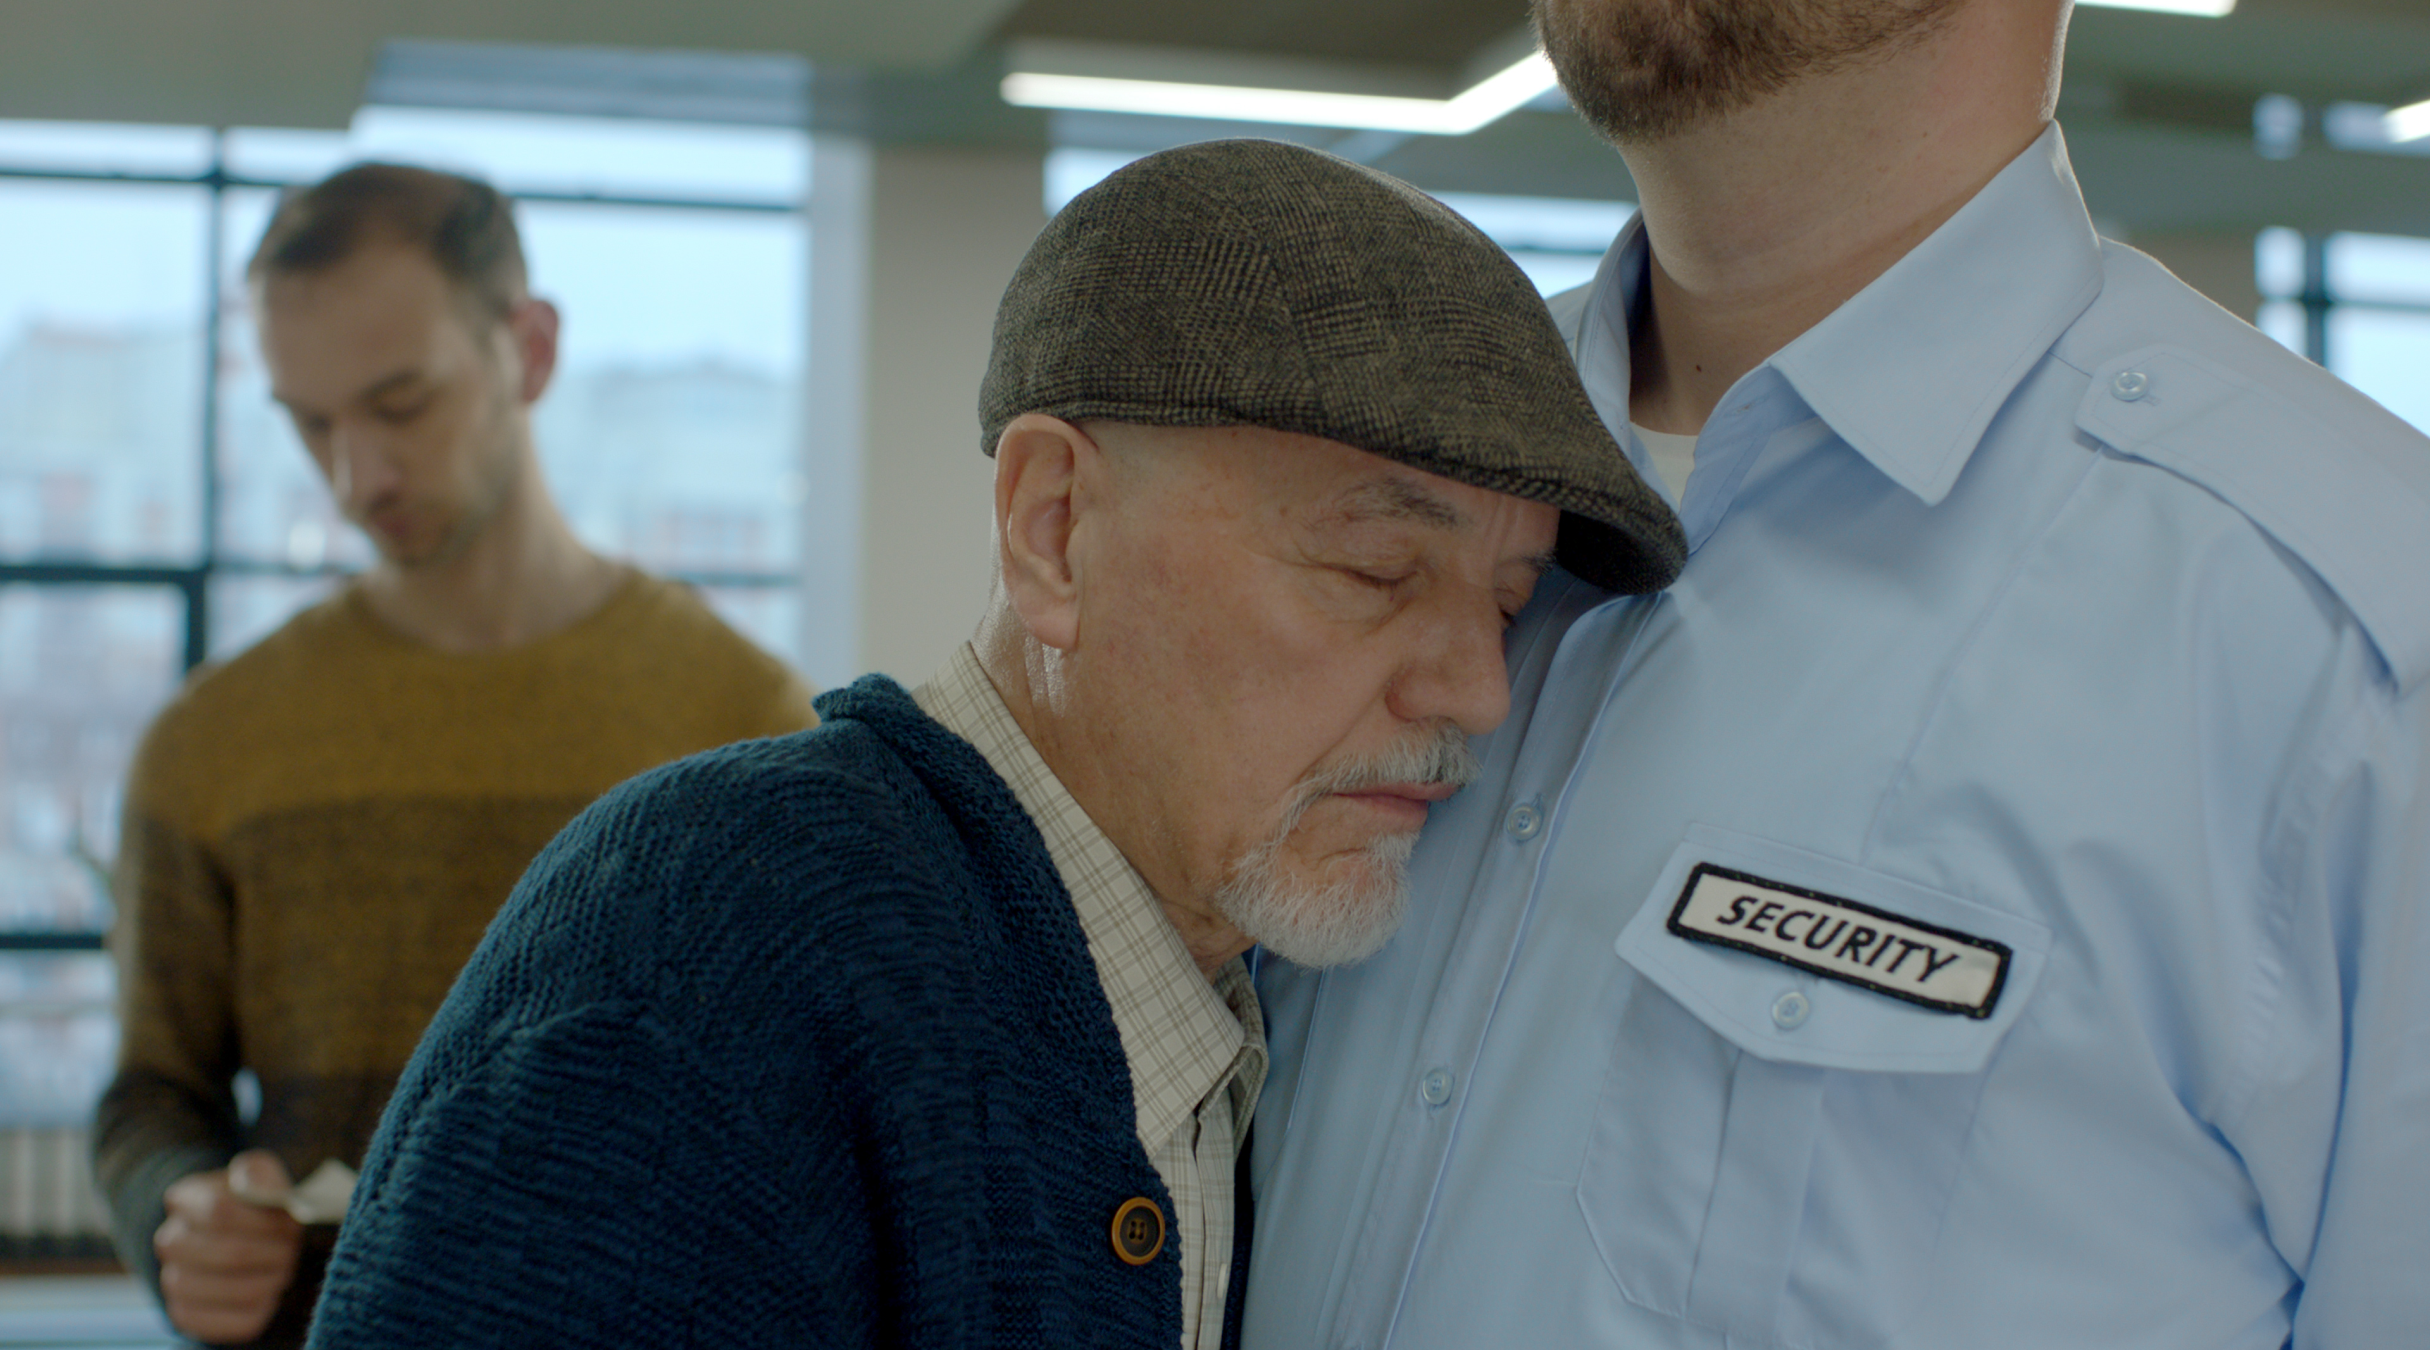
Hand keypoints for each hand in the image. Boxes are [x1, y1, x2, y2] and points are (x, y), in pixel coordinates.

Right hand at [155, 1150, 303, 1343]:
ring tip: (282, 1268)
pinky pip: (235, 1322)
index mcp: (185, 1199)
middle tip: (292, 1248)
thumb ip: (259, 1173)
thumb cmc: (255, 1205)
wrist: (237, 1238)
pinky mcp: (188, 1316)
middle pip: (232, 1253)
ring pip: (233, 1291)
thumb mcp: (260, 1176)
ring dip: (271, 1280)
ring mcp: (174, 1281)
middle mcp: (170, 1241)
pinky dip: (263, 1308)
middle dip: (275, 1252)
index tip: (291, 1223)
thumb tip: (251, 1184)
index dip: (266, 1220)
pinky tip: (267, 1291)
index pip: (221, 1210)